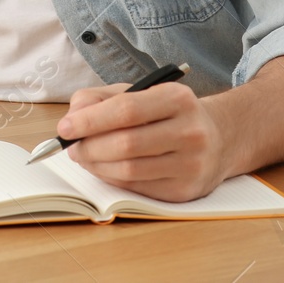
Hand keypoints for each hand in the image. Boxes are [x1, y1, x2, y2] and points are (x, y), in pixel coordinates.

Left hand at [58, 82, 230, 202]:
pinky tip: (105, 169)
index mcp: (178, 98)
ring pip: (129, 170)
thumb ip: (100, 99)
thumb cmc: (168, 113)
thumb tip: (72, 119)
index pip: (126, 110)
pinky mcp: (185, 190)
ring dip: (96, 166)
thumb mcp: (140, 92)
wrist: (218, 139)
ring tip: (84, 157)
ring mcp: (190, 164)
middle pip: (126, 144)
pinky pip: (137, 188)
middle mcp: (190, 131)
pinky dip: (112, 179)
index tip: (65, 127)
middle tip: (71, 147)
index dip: (90, 121)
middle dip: (89, 147)